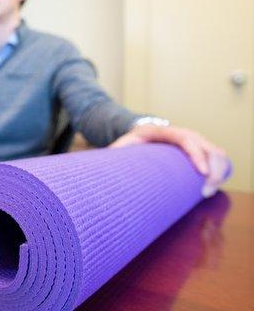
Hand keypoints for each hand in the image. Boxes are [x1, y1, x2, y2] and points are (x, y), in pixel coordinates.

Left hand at [110, 125, 228, 196]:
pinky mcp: (199, 149)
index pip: (186, 139)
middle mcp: (183, 133)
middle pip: (208, 146)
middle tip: (205, 191)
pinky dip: (220, 170)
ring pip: (216, 152)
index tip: (201, 173)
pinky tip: (214, 185)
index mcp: (164, 131)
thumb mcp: (122, 145)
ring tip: (208, 191)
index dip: (196, 155)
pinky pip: (217, 157)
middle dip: (213, 169)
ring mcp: (194, 140)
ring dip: (219, 171)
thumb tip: (102, 167)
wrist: (140, 131)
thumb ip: (115, 154)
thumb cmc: (132, 141)